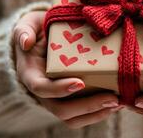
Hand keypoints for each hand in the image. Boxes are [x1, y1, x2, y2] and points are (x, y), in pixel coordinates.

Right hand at [13, 11, 122, 128]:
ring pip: (72, 118)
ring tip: (117, 103)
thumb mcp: (29, 25)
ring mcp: (57, 98)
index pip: (41, 88)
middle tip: (111, 99)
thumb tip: (25, 41)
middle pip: (60, 110)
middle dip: (86, 107)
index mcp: (31, 74)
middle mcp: (43, 91)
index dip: (59, 89)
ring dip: (96, 114)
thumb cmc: (38, 31)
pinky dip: (98, 112)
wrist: (44, 40)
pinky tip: (116, 103)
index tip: (80, 82)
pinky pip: (81, 114)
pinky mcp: (70, 99)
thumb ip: (24, 30)